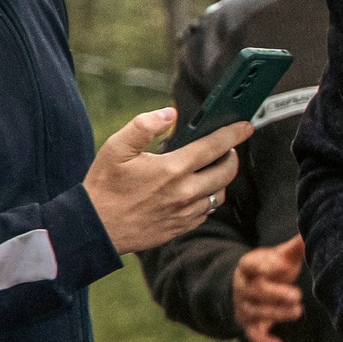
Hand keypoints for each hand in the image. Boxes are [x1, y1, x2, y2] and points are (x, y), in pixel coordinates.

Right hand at [83, 109, 250, 255]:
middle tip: (226, 148)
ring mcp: (185, 213)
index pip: (214, 147)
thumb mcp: (116, 148)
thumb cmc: (104, 185)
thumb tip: (170, 113)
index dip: (234, 134)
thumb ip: (143, 126)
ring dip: (220, 179)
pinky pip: (207, 211)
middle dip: (231, 156)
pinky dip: (208, 198)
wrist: (96, 228)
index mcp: (172, 169)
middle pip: (226, 172)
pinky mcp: (182, 228)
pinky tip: (196, 190)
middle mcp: (185, 192)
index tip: (246, 126)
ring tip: (210, 168)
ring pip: (219, 194)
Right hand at [234, 235, 306, 341]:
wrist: (249, 287)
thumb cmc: (271, 269)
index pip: (250, 264)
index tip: (283, 264)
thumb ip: (293, 249)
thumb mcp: (279, 256)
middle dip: (275, 293)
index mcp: (248, 267)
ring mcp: (244, 307)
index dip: (264, 264)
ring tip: (298, 311)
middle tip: (297, 295)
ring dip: (276, 313)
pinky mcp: (249, 325)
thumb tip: (308, 235)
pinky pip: (254, 335)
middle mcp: (243, 287)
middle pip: (255, 290)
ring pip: (256, 312)